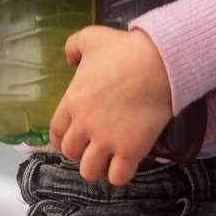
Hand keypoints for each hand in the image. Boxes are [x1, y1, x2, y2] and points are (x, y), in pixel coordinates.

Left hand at [50, 26, 176, 185]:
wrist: (160, 62)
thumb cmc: (125, 49)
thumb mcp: (92, 38)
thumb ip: (73, 46)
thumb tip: (69, 59)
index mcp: (72, 102)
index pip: (56, 134)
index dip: (64, 139)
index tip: (75, 138)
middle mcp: (85, 125)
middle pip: (71, 154)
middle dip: (82, 152)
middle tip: (96, 146)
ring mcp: (107, 140)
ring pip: (90, 172)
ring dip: (98, 168)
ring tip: (109, 160)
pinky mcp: (130, 150)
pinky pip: (117, 177)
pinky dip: (120, 175)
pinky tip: (127, 164)